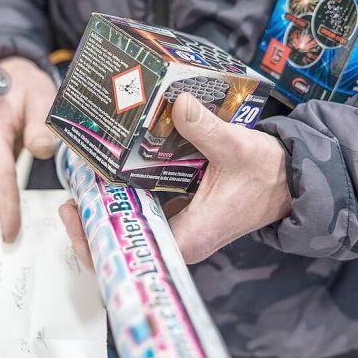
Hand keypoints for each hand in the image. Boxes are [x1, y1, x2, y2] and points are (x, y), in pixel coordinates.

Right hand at [0, 56, 57, 241]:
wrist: (9, 77)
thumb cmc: (25, 87)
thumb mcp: (40, 98)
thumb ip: (41, 124)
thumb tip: (42, 151)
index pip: (0, 175)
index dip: (6, 206)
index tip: (10, 232)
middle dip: (3, 214)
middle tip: (17, 244)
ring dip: (4, 206)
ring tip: (17, 234)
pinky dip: (3, 197)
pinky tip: (15, 215)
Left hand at [59, 92, 291, 265]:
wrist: (288, 178)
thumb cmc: (267, 173)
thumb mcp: (239, 146)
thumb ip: (207, 128)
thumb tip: (179, 104)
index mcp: (192, 237)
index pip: (135, 253)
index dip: (99, 244)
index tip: (75, 218)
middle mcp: (180, 239)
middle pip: (125, 245)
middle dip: (92, 227)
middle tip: (69, 200)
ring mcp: (178, 227)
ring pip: (131, 229)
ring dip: (105, 212)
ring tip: (79, 187)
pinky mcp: (178, 214)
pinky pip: (143, 213)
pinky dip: (124, 199)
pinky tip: (106, 178)